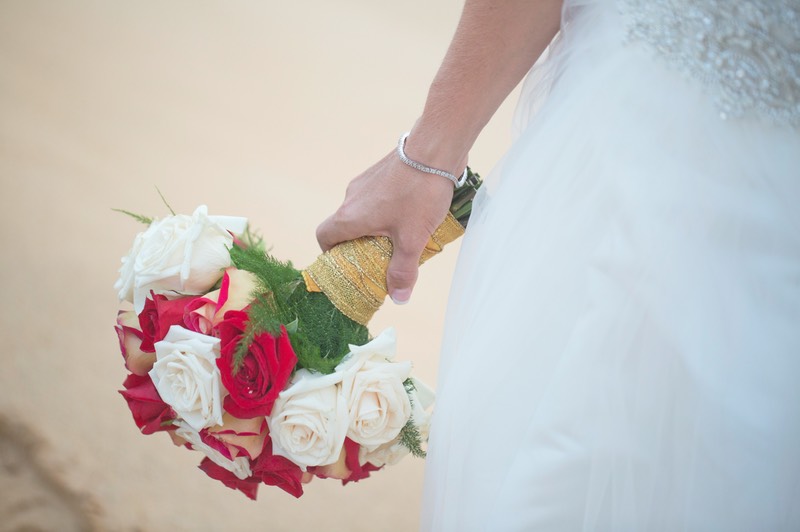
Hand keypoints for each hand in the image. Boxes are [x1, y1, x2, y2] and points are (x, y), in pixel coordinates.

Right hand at [316, 150, 455, 303]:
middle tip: (381, 259)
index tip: (347, 265)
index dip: (330, 254)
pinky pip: (378, 197)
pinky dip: (388, 210)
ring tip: (402, 238)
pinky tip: (412, 215)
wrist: (435, 148)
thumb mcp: (413, 239)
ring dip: (377, 227)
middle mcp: (352, 197)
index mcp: (350, 216)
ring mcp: (366, 182)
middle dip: (360, 246)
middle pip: (345, 227)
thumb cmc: (419, 193)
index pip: (323, 237)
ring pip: (363, 211)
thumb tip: (398, 299)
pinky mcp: (382, 172)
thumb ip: (403, 270)